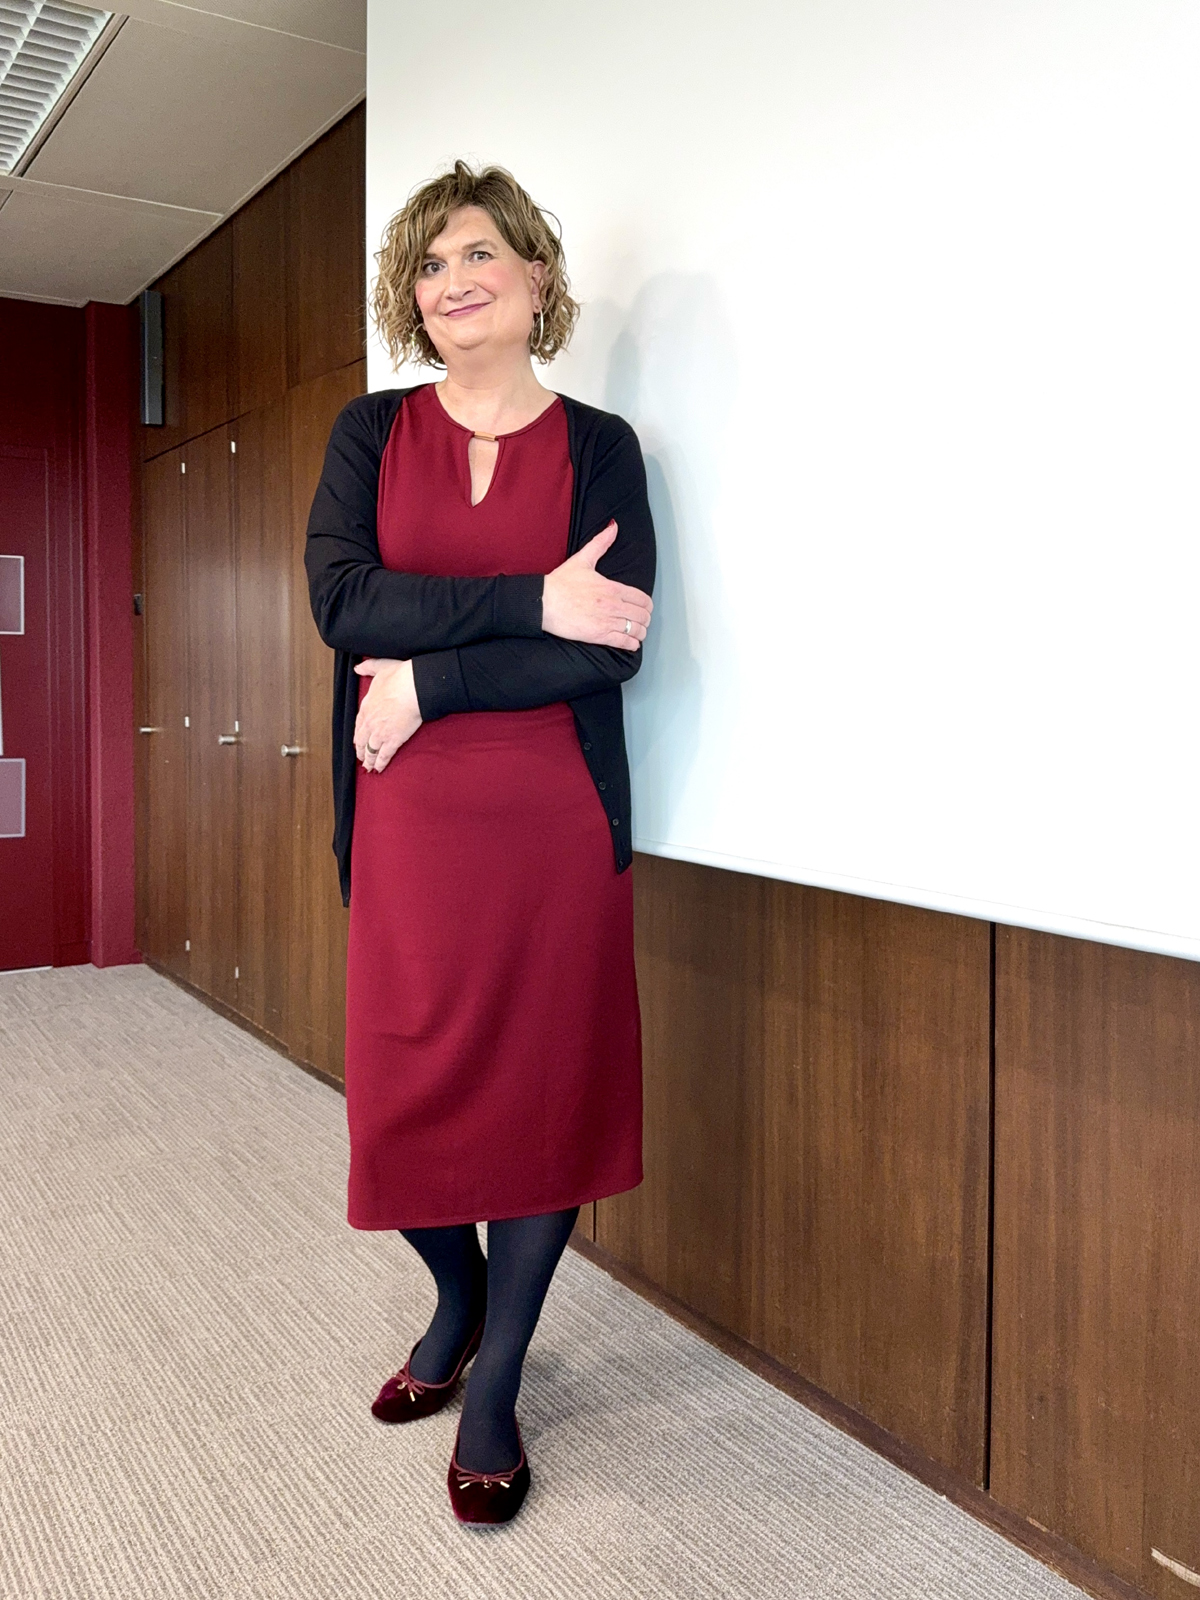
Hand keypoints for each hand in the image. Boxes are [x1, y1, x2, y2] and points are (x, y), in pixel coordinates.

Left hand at [353, 658, 421, 772]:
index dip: (357, 734)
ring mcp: (380, 733)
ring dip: (368, 760)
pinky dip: (380, 763)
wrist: (412, 687)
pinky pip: (384, 755)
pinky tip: (378, 768)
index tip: (357, 740)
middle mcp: (370, 722)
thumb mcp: (380, 667)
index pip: (358, 724)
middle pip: (361, 740)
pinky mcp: (393, 740)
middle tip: (361, 757)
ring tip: (368, 767)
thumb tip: (357, 668)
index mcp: (367, 706)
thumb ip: (368, 668)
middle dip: (360, 750)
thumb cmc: (400, 677)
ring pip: (370, 750)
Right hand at [542, 522, 652, 651]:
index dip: (647, 606)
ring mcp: (607, 621)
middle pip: (643, 616)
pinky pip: (624, 642)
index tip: (645, 608)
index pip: (643, 599)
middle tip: (641, 621)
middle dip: (645, 619)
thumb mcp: (582, 559)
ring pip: (636, 630)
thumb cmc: (560, 583)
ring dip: (640, 633)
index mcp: (613, 588)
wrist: (544, 602)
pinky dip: (632, 644)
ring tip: (637, 633)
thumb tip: (614, 527)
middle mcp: (613, 605)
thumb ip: (601, 543)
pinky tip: (631, 644)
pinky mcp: (599, 635)